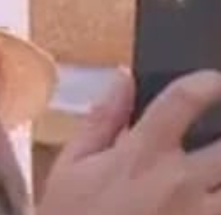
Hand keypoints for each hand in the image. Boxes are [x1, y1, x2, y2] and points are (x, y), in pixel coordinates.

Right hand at [40, 68, 220, 214]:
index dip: (210, 82)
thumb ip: (103, 119)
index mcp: (144, 154)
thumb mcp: (72, 164)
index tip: (215, 82)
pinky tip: (209, 197)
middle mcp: (181, 180)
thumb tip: (124, 77)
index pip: (186, 100)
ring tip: (215, 171)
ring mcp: (200, 214)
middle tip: (219, 136)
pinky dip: (218, 201)